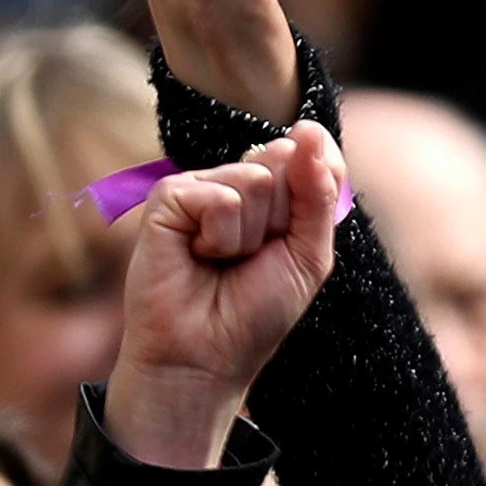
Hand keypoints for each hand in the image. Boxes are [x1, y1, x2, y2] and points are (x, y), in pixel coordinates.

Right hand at [105, 122, 344, 466]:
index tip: (288, 243)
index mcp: (273, 193)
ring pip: (254, 180)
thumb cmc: (255, 313)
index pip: (312, 157)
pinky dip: (219, 236)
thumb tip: (309, 129)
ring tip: (222, 261)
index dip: (312, 200)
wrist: (205, 357)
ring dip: (250, 236)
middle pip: (286, 164)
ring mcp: (201, 188)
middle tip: (252, 259)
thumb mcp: (309, 254)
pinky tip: (197, 255)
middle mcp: (236, 183)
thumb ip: (318, 191)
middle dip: (281, 222)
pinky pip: (219, 196)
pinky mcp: (168, 199)